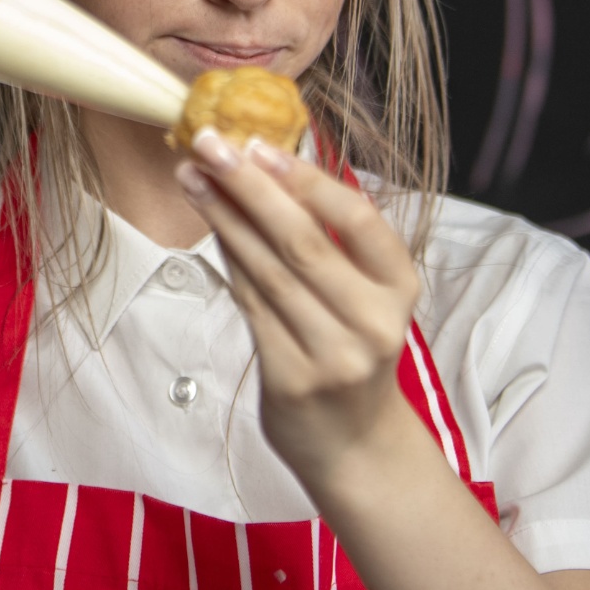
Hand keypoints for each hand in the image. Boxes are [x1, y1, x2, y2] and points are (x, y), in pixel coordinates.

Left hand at [176, 131, 423, 486]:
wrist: (354, 446)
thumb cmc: (352, 352)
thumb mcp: (363, 297)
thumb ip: (330, 240)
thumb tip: (267, 166)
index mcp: (399, 289)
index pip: (359, 220)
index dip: (307, 179)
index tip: (260, 144)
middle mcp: (373, 322)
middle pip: (303, 241)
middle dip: (250, 186)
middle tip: (209, 143)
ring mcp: (333, 354)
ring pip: (268, 270)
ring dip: (224, 216)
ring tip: (190, 175)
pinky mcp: (292, 377)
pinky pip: (251, 304)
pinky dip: (227, 259)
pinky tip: (208, 225)